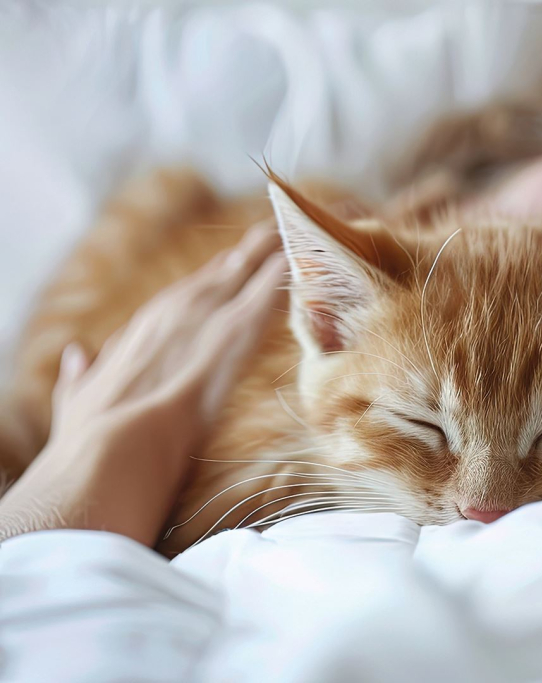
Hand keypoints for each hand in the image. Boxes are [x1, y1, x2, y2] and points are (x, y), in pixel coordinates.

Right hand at [0, 224, 285, 546]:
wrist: (108, 451)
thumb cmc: (89, 439)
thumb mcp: (76, 401)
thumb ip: (80, 375)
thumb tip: (75, 354)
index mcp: (138, 333)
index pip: (180, 298)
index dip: (207, 281)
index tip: (226, 263)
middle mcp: (168, 319)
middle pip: (213, 280)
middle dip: (240, 258)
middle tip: (266, 232)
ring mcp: (198, 325)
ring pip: (238, 283)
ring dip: (264, 259)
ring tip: (287, 233)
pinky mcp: (227, 340)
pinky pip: (259, 305)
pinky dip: (275, 284)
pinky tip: (294, 266)